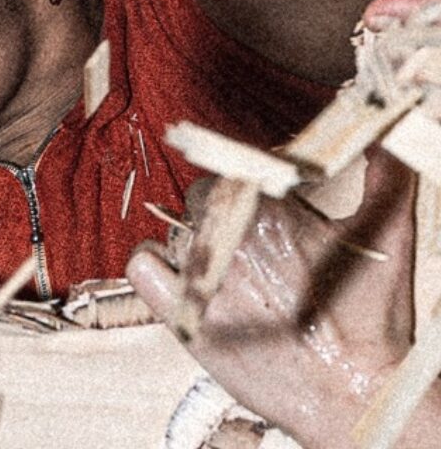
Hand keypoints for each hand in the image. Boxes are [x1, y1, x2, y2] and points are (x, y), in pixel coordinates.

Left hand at [127, 152, 415, 448]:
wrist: (354, 394)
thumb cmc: (371, 318)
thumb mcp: (389, 235)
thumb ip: (385, 175)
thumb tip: (378, 137)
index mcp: (270, 207)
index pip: (241, 167)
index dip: (257, 184)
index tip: (277, 208)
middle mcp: (230, 233)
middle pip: (207, 195)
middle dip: (229, 211)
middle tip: (260, 244)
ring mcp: (202, 274)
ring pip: (179, 229)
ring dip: (200, 241)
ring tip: (234, 271)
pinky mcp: (182, 314)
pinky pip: (141, 267)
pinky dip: (153, 265)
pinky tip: (179, 276)